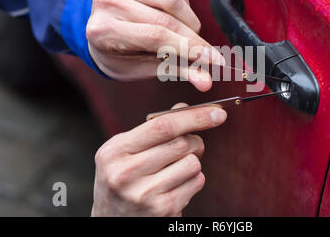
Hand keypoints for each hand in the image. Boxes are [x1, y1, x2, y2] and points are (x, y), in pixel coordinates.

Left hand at [86, 0, 223, 91]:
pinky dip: (185, 13)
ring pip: (174, 1)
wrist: (100, 31)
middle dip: (195, 41)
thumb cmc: (118, 55)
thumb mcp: (140, 69)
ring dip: (191, 25)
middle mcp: (110, 4)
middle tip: (213, 57)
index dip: (189, 48)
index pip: (156, 37)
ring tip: (189, 41)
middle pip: (166, 20)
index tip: (214, 61)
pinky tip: (179, 26)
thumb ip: (174, 71)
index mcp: (104, 30)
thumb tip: (205, 81)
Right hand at [91, 103, 226, 216]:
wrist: (112, 220)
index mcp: (114, 151)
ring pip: (192, 163)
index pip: (162, 126)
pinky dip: (194, 179)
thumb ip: (153, 128)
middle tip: (191, 145)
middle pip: (181, 144)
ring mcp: (144, 194)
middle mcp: (126, 173)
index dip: (194, 116)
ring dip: (192, 162)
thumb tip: (184, 108)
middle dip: (195, 141)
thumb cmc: (122, 179)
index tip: (217, 112)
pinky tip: (177, 185)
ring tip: (177, 168)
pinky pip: (196, 182)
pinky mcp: (163, 210)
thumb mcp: (126, 151)